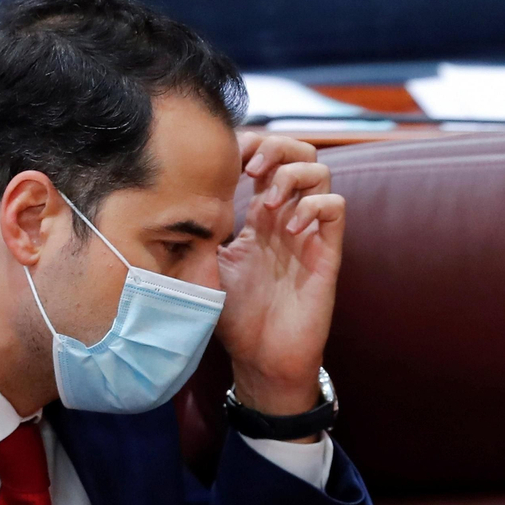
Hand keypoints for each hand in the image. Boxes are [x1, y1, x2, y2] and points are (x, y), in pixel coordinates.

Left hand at [216, 133, 345, 419]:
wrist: (261, 359)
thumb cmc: (236, 318)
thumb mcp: (205, 266)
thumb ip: (198, 233)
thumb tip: (169, 205)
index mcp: (260, 218)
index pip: (267, 158)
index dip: (250, 145)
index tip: (225, 158)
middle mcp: (288, 219)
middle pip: (300, 153)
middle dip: (276, 148)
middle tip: (250, 169)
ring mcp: (310, 235)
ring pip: (321, 173)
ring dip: (292, 176)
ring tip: (268, 201)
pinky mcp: (327, 255)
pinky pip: (335, 209)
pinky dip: (313, 207)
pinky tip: (289, 229)